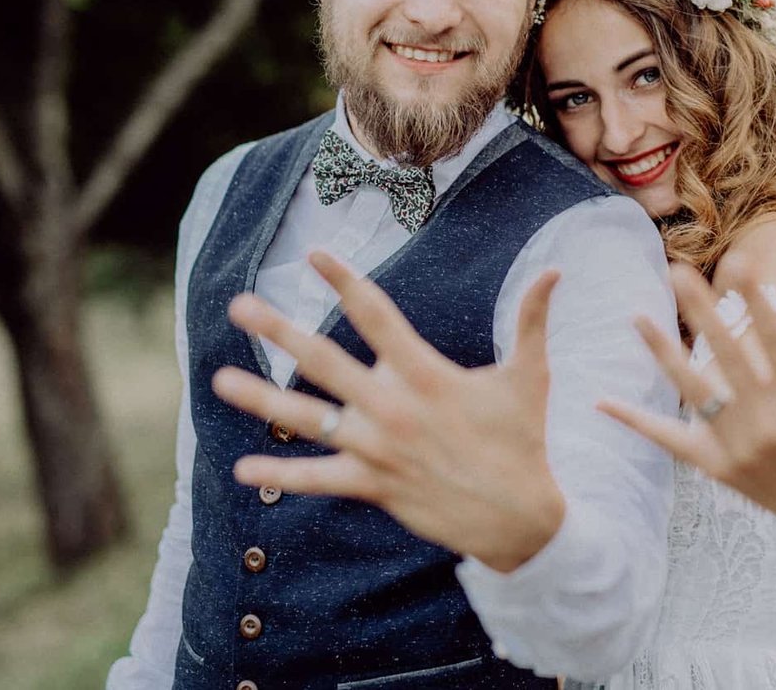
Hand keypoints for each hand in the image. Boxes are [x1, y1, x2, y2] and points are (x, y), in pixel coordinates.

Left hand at [211, 252, 565, 571]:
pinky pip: (318, 479)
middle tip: (239, 306)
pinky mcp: (373, 485)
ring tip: (219, 382)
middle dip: (278, 331)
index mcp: (425, 374)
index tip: (314, 256)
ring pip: (307, 419)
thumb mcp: (529, 377)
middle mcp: (393, 407)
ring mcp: (377, 449)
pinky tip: (243, 470)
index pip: (376, 315)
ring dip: (261, 399)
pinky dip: (281, 475)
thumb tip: (556, 270)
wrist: (521, 519)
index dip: (344, 281)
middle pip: (323, 361)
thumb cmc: (523, 441)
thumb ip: (532, 320)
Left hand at [598, 264, 775, 538]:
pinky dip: (636, 422)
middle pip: (728, 356)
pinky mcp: (714, 466)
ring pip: (693, 390)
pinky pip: (669, 439)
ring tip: (636, 316)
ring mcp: (738, 445)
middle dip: (701, 312)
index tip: (739, 264)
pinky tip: (602, 401)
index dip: (758, 301)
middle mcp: (769, 421)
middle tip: (676, 271)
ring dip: (662, 352)